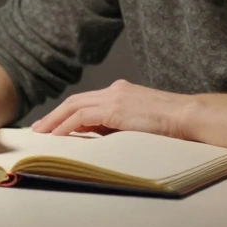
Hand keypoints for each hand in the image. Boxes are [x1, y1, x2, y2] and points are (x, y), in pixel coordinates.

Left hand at [30, 79, 192, 138]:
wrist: (189, 116)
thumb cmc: (172, 125)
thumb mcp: (139, 123)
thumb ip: (118, 125)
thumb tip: (97, 135)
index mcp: (120, 92)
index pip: (86, 101)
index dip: (66, 113)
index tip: (53, 125)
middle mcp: (114, 90)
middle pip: (75, 101)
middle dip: (54, 115)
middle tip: (38, 129)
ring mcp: (114, 97)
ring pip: (74, 107)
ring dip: (54, 121)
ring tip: (41, 134)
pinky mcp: (115, 109)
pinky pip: (81, 117)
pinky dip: (66, 126)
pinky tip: (57, 136)